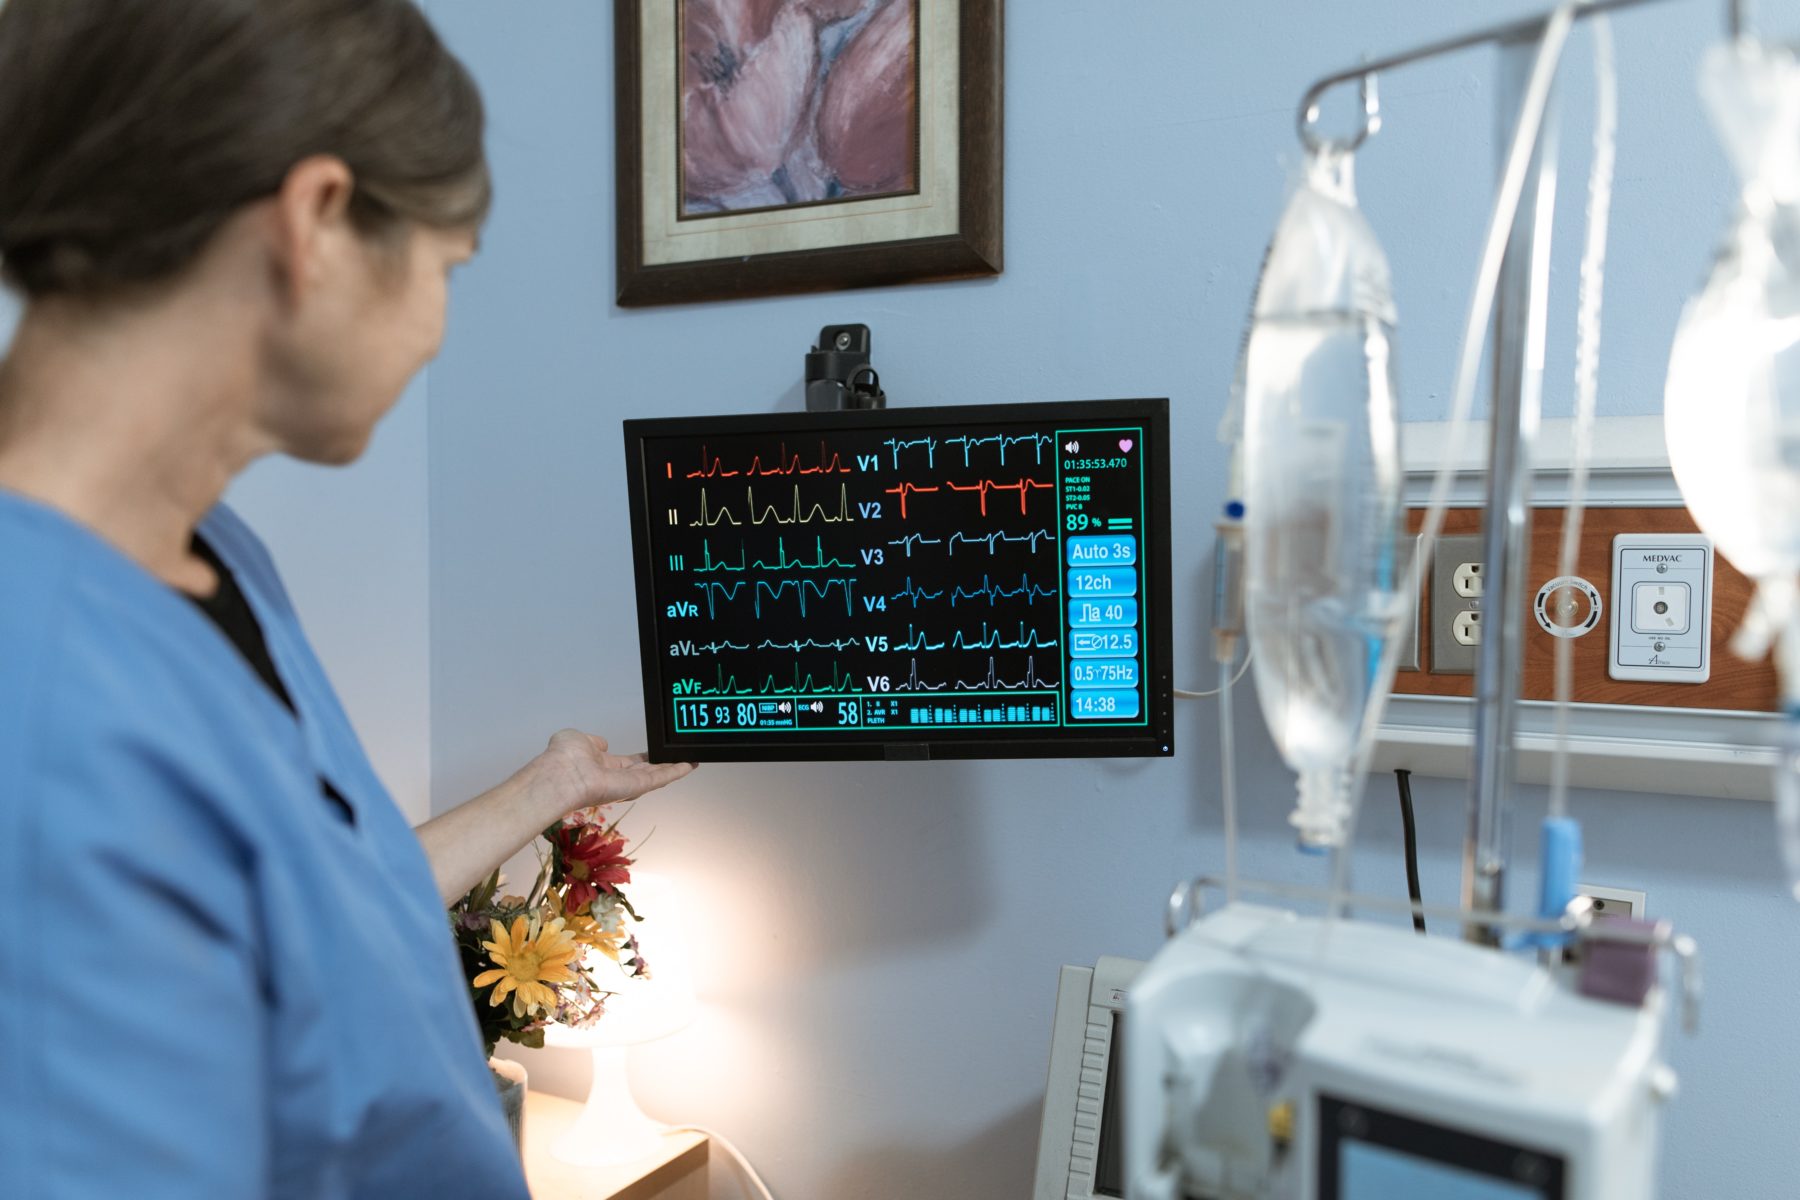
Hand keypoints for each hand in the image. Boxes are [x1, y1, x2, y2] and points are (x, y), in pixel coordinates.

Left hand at [530, 730, 696, 822]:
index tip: (655, 752)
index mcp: (602, 766)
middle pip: (646, 772)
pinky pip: (659, 779)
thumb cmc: (563, 758)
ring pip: (656, 776)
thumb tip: (602, 744)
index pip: (628, 763)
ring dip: (674, 769)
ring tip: (691, 761)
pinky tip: (689, 765)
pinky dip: (675, 772)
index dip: (644, 758)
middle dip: (663, 765)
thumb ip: (593, 742)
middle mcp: (615, 778)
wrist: (561, 775)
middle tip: (680, 758)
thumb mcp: (579, 739)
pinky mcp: (634, 787)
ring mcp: (626, 784)